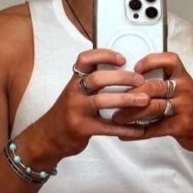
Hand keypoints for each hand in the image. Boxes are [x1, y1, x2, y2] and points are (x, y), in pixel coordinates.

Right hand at [35, 48, 149, 158]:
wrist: (48, 138)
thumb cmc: (67, 113)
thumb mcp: (75, 93)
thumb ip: (92, 83)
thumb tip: (123, 73)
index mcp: (74, 81)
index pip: (85, 59)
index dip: (104, 55)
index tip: (122, 58)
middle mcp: (74, 93)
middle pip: (97, 78)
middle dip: (122, 77)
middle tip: (140, 80)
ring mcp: (76, 111)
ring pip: (102, 101)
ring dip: (126, 99)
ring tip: (144, 100)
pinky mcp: (81, 129)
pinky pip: (106, 128)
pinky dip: (125, 128)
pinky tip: (138, 129)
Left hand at [111, 52, 192, 156]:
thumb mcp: (184, 89)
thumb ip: (163, 83)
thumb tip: (131, 80)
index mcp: (183, 77)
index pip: (169, 60)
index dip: (151, 61)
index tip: (135, 68)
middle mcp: (185, 89)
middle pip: (154, 85)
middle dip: (132, 93)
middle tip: (114, 99)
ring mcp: (184, 108)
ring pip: (152, 107)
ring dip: (131, 113)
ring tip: (116, 117)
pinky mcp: (181, 126)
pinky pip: (155, 128)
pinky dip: (138, 132)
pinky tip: (125, 134)